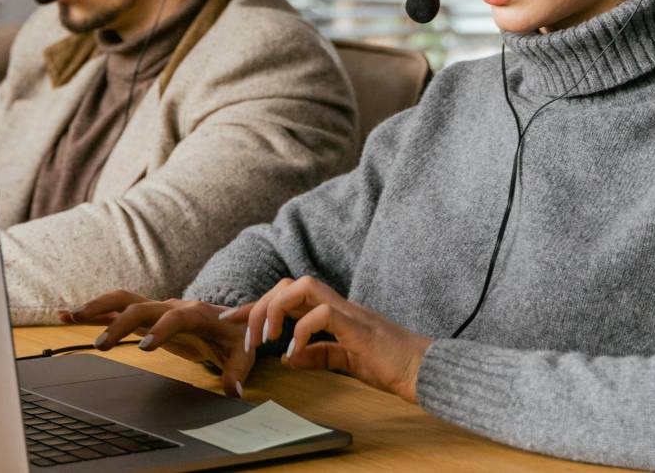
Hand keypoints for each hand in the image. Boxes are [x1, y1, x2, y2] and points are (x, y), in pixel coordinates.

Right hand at [63, 291, 255, 398]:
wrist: (230, 318)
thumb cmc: (235, 334)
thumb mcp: (244, 352)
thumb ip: (238, 371)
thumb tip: (232, 391)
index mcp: (197, 313)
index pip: (176, 316)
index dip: (161, 329)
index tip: (144, 346)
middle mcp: (172, 305)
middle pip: (141, 306)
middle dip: (120, 323)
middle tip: (103, 346)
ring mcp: (156, 308)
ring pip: (123, 300)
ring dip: (98, 308)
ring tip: (72, 316)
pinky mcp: (145, 315)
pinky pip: (116, 309)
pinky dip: (93, 312)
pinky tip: (69, 314)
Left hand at [234, 276, 432, 403]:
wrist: (422, 369)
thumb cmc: (388, 364)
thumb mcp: (345, 360)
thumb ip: (318, 355)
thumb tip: (288, 357)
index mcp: (332, 312)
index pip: (288, 297)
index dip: (257, 305)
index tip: (232, 319)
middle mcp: (337, 304)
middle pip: (288, 284)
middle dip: (260, 305)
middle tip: (245, 334)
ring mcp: (348, 311)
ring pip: (301, 287)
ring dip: (276, 309)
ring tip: (266, 338)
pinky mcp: (357, 325)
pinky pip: (322, 315)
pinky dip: (301, 333)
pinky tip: (295, 353)